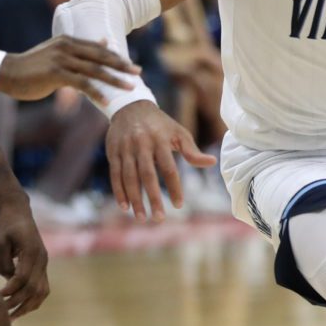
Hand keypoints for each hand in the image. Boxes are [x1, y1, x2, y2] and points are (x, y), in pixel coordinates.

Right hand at [0, 36, 135, 102]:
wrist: (8, 73)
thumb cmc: (34, 66)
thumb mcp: (57, 52)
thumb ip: (79, 49)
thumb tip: (103, 41)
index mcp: (68, 41)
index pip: (98, 48)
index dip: (116, 57)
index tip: (132, 65)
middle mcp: (67, 47)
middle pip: (100, 56)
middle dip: (121, 65)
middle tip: (138, 72)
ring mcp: (61, 60)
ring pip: (94, 70)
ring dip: (114, 79)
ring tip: (129, 87)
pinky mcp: (56, 73)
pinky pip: (81, 84)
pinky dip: (95, 92)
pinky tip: (106, 100)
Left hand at [0, 200, 48, 318]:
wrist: (17, 212)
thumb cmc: (4, 224)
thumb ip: (3, 261)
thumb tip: (8, 280)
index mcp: (32, 250)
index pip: (23, 277)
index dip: (11, 290)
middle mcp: (42, 259)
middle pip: (34, 288)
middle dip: (18, 302)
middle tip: (1, 311)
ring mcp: (44, 263)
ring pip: (42, 292)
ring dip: (28, 306)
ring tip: (12, 317)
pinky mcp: (42, 266)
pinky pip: (42, 288)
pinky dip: (33, 300)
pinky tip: (20, 308)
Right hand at [106, 99, 216, 220]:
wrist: (130, 106)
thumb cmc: (160, 125)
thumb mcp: (178, 133)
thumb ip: (192, 151)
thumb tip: (212, 162)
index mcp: (160, 140)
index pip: (168, 168)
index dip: (174, 187)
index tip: (179, 205)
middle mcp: (141, 144)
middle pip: (147, 175)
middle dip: (153, 198)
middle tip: (159, 219)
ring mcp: (125, 148)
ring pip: (129, 177)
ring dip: (134, 199)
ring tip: (141, 217)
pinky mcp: (112, 152)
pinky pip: (115, 175)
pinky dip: (119, 191)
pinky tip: (125, 207)